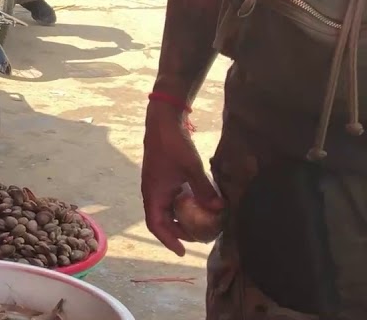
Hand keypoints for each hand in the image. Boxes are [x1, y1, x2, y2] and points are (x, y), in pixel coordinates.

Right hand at [141, 101, 221, 256]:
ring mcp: (157, 184)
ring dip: (181, 219)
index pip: (156, 224)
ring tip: (199, 225)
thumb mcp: (191, 169)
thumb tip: (219, 210)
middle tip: (198, 239)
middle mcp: (153, 191)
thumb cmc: (173, 144)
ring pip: (167, 209)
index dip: (168, 240)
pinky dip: (183, 205)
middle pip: (162, 219)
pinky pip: (171, 198)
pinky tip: (198, 204)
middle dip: (178, 232)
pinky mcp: (164, 177)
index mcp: (153, 193)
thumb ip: (204, 190)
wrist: (163, 121)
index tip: (182, 252)